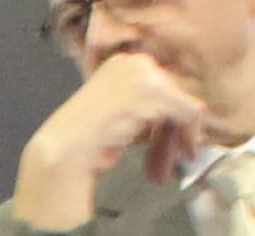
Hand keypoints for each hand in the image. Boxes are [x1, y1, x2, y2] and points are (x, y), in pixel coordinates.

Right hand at [16, 50, 209, 228]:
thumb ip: (138, 110)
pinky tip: (185, 151)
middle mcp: (134, 61)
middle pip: (174, 91)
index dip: (170, 111)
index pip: (160, 83)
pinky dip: (189, 133)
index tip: (174, 134)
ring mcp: (144, 74)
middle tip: (179, 150)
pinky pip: (187, 111)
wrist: (65, 151)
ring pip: (182, 102)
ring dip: (182, 132)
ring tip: (179, 156)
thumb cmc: (82, 142)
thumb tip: (168, 123)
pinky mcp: (155, 92)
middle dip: (177, 124)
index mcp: (121, 63)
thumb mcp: (114, 115)